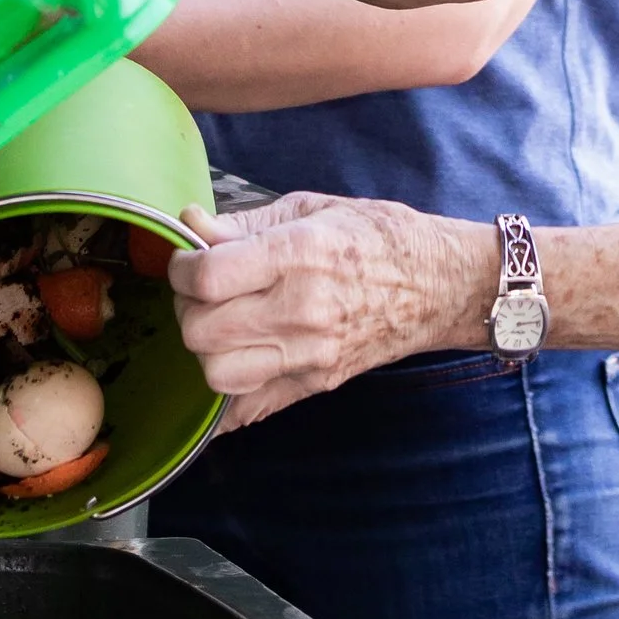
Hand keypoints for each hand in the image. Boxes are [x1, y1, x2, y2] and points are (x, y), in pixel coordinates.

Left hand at [168, 193, 493, 426]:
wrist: (438, 284)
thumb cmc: (375, 237)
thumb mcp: (310, 209)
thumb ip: (244, 223)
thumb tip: (191, 224)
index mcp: (298, 255)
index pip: (207, 277)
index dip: (181, 269)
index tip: (187, 262)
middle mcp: (301, 310)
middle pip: (202, 331)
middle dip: (188, 309)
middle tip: (202, 292)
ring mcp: (309, 354)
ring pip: (217, 374)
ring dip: (206, 349)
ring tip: (222, 324)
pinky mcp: (316, 383)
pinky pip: (248, 408)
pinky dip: (226, 396)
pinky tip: (233, 362)